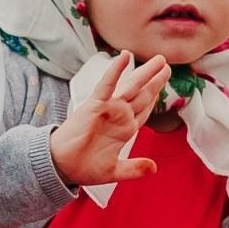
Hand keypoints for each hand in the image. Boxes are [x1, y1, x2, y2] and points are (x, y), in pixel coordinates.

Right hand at [48, 52, 170, 186]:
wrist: (61, 167)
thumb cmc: (83, 167)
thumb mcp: (114, 171)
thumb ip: (134, 169)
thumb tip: (153, 168)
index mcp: (125, 130)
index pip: (145, 110)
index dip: (155, 98)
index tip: (163, 85)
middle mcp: (119, 116)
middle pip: (143, 95)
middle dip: (156, 80)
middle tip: (167, 65)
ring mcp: (109, 108)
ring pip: (132, 86)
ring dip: (146, 72)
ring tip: (160, 59)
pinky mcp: (95, 104)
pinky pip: (108, 84)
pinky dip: (116, 70)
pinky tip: (125, 57)